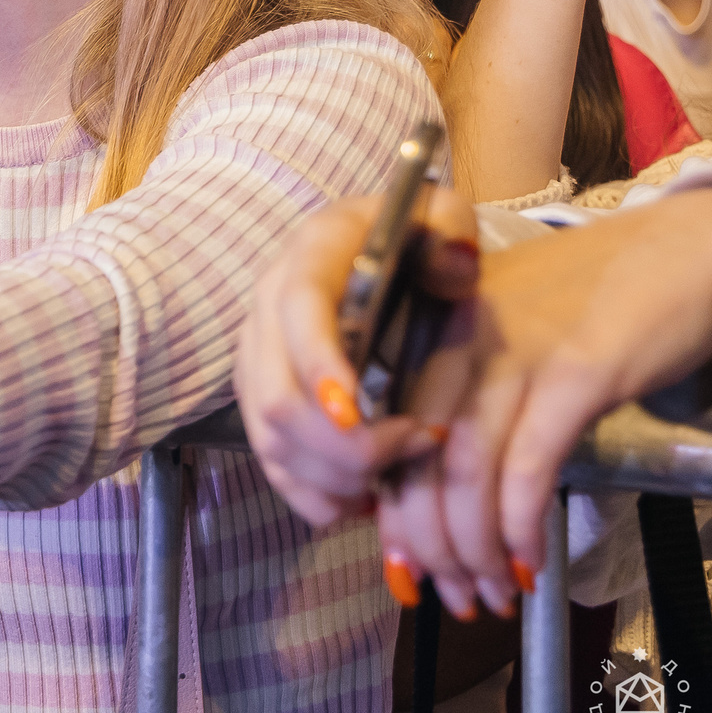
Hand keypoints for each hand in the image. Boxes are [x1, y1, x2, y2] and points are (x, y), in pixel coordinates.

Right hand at [236, 190, 477, 526]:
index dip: (318, 367)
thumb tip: (455, 266)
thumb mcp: (440, 215)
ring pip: (270, 439)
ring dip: (334, 475)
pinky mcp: (258, 396)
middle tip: (415, 446)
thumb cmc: (410, 237)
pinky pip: (270, 460)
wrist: (371, 246)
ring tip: (394, 477)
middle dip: (342, 446)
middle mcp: (267, 306)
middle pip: (275, 396)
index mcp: (311, 257)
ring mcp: (256, 356)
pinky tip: (363, 497)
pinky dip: (313, 493)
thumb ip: (452, 231)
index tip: (355, 419)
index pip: (298, 313)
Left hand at [374, 188, 711, 612]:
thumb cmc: (588, 310)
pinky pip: (529, 464)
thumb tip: (432, 508)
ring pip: (467, 472)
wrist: (687, 253)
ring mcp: (516, 350)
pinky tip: (528, 563)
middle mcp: (457, 337)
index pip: (384, 439)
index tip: (406, 575)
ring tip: (492, 596)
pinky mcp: (577, 370)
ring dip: (474, 551)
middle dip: (430, 549)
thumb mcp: (504, 348)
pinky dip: (520, 526)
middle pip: (417, 463)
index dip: (393, 519)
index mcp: (427, 329)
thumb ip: (460, 406)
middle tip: (454, 602)